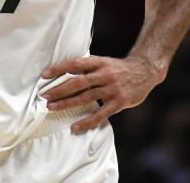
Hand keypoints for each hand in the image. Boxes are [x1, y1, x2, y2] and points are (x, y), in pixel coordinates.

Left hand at [41, 55, 165, 133]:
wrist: (145, 71)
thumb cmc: (118, 68)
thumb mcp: (104, 62)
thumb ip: (88, 68)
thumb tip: (64, 73)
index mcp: (99, 62)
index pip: (76, 63)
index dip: (59, 68)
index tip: (44, 75)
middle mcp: (104, 74)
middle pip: (78, 82)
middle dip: (59, 90)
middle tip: (44, 96)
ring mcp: (112, 89)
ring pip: (86, 97)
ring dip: (67, 103)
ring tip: (52, 108)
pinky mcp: (119, 102)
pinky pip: (100, 114)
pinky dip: (87, 121)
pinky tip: (75, 127)